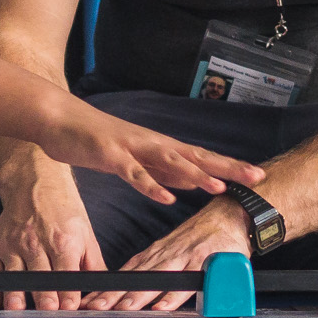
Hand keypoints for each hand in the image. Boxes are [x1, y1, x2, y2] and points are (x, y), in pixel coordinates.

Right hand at [0, 166, 103, 311]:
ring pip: (14, 275)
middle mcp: (37, 242)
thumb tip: (105, 290)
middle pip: (40, 276)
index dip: (68, 293)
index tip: (69, 309)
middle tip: (47, 312)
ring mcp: (14, 245)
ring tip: (17, 309)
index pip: (66, 272)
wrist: (34, 183)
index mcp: (63, 241)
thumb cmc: (62, 211)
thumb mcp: (86, 234)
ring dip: (15, 294)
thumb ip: (94, 265)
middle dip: (44, 296)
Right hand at [26, 93, 263, 205]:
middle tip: (256, 178)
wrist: (61, 119)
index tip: (257, 176)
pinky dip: (151, 185)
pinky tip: (166, 198)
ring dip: (195, 175)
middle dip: (227, 168)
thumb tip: (193, 183)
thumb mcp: (138, 160)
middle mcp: (152, 144)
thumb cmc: (98, 141)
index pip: (202, 157)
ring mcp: (132, 148)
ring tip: (218, 188)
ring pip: (169, 162)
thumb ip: (164, 172)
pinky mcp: (111, 155)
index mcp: (160, 147)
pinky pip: (133, 173)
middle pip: (196, 157)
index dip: (230, 166)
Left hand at [92, 200, 251, 311]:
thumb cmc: (204, 235)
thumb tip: (133, 287)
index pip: (126, 274)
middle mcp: (166, 255)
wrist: (231, 214)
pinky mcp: (203, 260)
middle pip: (135, 278)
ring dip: (138, 295)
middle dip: (115, 294)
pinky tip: (162, 305)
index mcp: (157, 254)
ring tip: (122, 309)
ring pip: (157, 279)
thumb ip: (156, 267)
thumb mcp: (174, 248)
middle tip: (96, 308)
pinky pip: (187, 281)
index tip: (90, 302)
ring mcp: (184, 257)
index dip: (107, 289)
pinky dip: (174, 294)